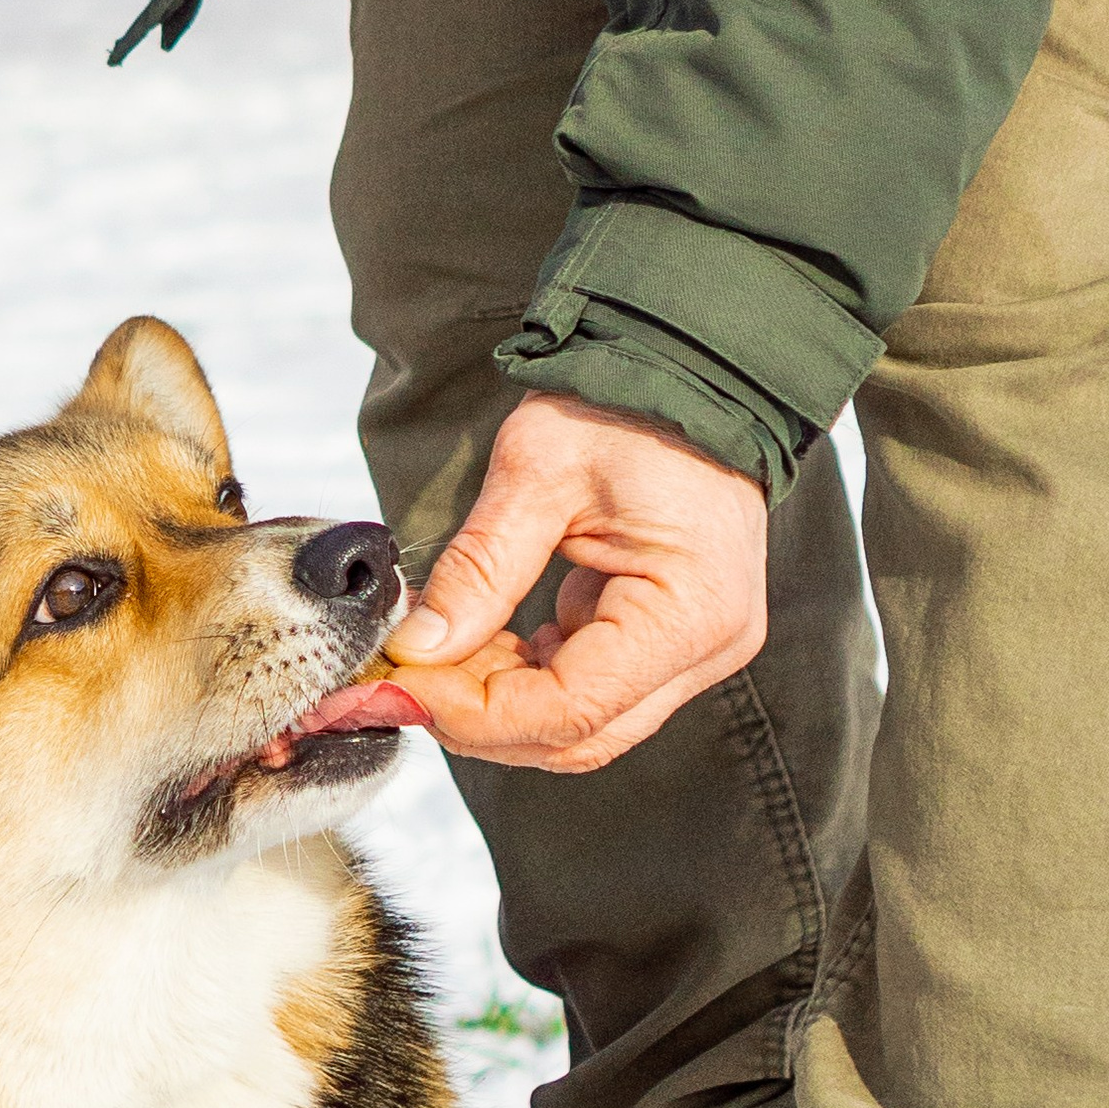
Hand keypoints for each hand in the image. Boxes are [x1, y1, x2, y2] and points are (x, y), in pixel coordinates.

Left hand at [385, 390, 768, 774]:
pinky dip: (525, 681)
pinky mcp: (672, 642)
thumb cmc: (624, 406)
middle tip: (400, 678)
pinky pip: (590, 692)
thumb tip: (415, 651)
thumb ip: (479, 568)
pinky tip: (479, 641)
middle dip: (479, 719)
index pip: (570, 710)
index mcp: (689, 610)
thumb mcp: (537, 471)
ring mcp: (696, 651)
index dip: (475, 713)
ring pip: (582, 726)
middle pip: (579, 736)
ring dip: (499, 704)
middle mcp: (708, 647)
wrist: (689, 372)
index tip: (400, 682)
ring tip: (435, 652)